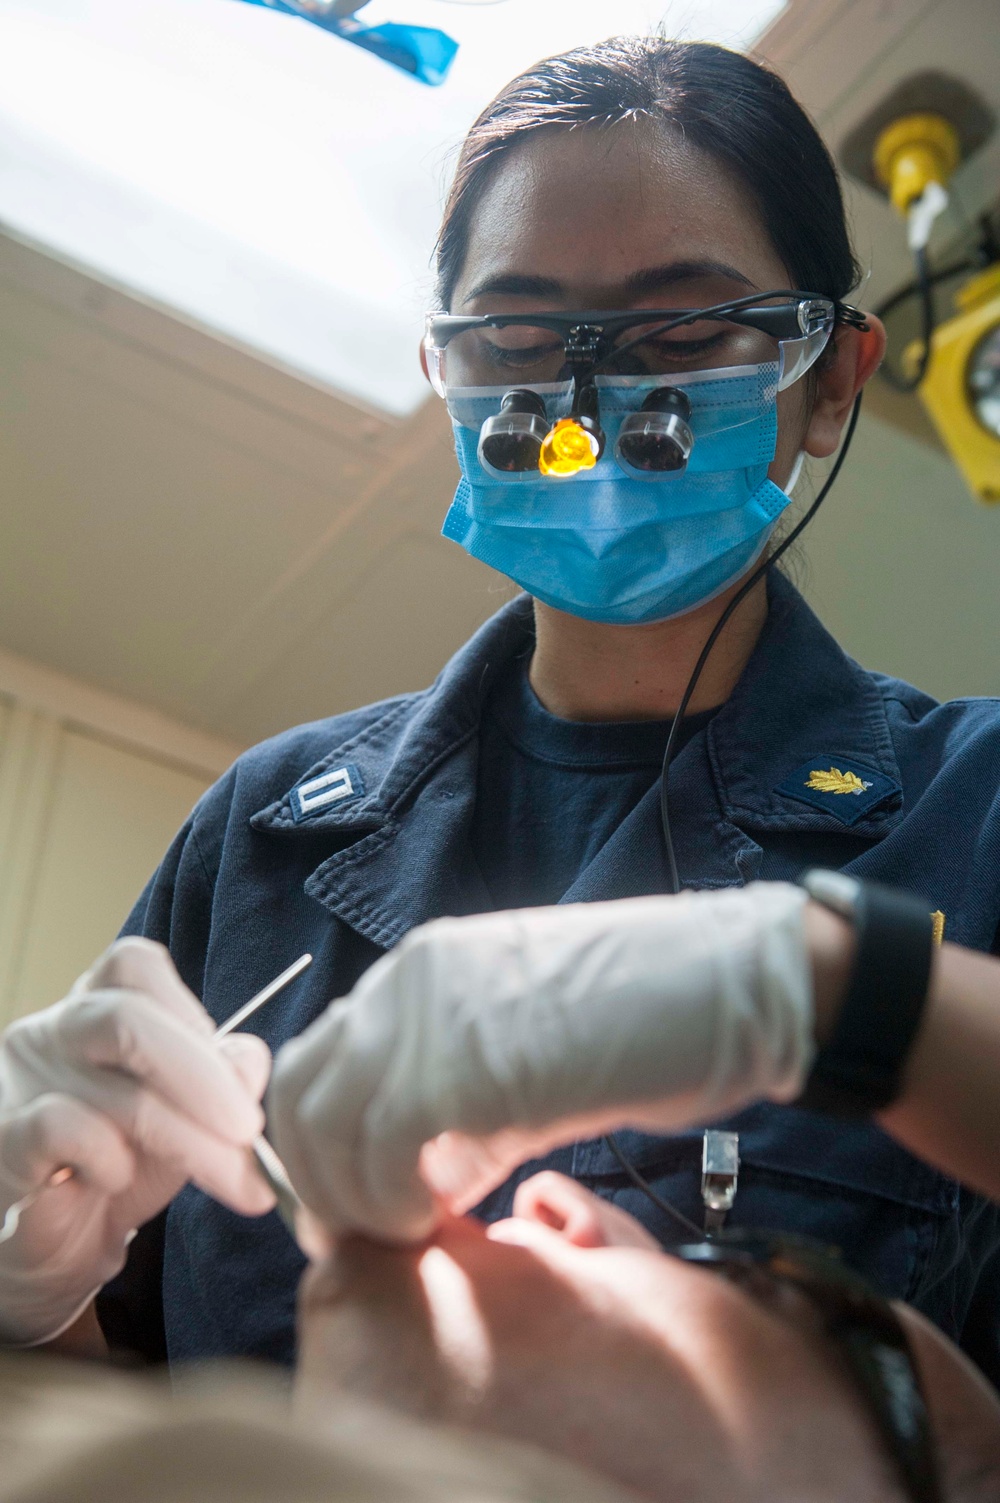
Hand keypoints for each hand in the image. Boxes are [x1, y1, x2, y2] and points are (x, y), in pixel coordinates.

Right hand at [0, 938, 272, 1345]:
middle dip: (207, 1079)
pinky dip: (111, 1159)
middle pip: (128, 1017)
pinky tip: (118, 1180)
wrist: (56, 1250)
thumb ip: (223, 1078)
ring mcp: (20, 1083)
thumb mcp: (187, 1117)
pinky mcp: (3, 1141)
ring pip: (117, 1091)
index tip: (231, 1075)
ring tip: (235, 1181)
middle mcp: (51, 1033)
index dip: (191, 1012)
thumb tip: (248, 1061)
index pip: (134, 965)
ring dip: (193, 1141)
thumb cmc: (123, 1166)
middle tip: (249, 1131)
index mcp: (94, 1009)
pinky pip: (63, 1129)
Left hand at [270, 882, 812, 1241]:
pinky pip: (380, 1150)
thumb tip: (421, 1175)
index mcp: (420, 973)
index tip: (353, 1205)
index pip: (316, 1063)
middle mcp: (407, 986)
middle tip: (365, 1235)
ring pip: (326, 1125)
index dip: (321, 1146)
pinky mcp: (464, 1062)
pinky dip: (389, 1201)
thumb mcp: (527, 1051)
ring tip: (407, 1234)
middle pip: (302, 1095)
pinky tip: (433, 1222)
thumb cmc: (645, 1022)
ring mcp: (429, 1018)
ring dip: (351, 1196)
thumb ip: (460, 1099)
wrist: (727, 986)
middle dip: (319, 1179)